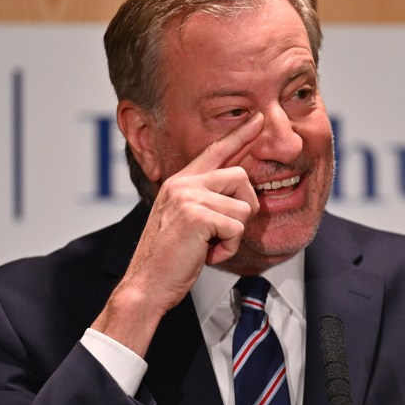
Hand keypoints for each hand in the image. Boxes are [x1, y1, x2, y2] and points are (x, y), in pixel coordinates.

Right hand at [92, 113, 263, 355]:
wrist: (147, 284)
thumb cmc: (168, 260)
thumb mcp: (186, 222)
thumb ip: (205, 203)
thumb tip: (239, 193)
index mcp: (179, 183)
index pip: (214, 151)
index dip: (239, 135)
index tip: (257, 120)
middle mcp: (182, 184)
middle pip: (240, 176)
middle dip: (244, 208)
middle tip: (224, 233)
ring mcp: (188, 197)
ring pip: (243, 207)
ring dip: (233, 235)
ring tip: (209, 246)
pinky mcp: (196, 215)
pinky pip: (236, 227)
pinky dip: (228, 247)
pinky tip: (207, 254)